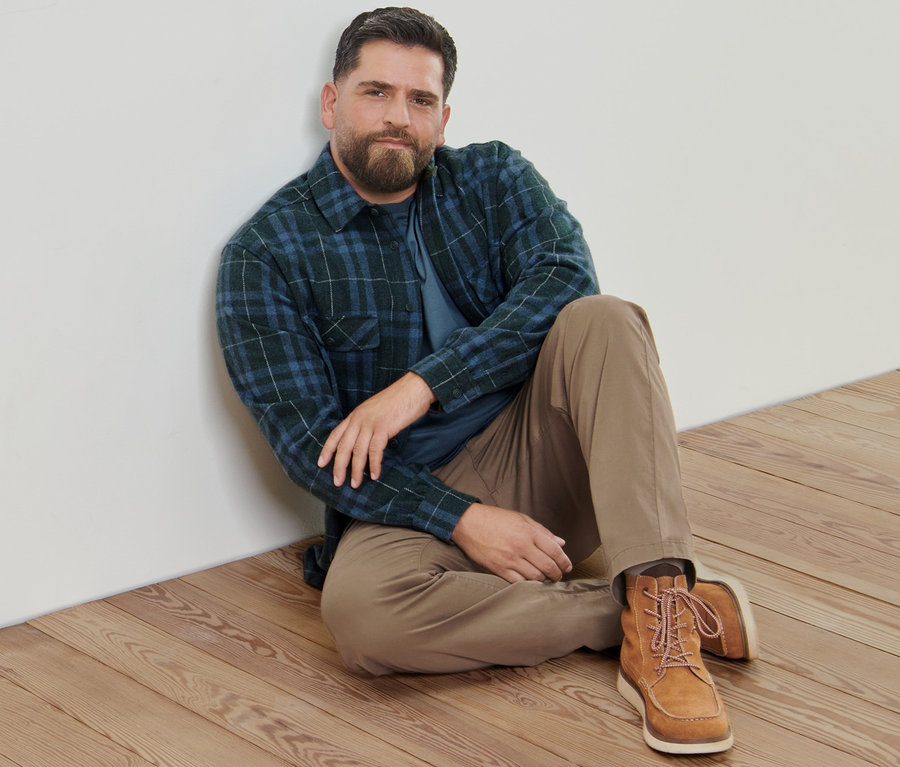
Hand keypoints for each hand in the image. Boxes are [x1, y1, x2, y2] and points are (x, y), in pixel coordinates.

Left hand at [317, 372, 435, 488]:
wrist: (413, 389)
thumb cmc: (398, 400)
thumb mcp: (375, 410)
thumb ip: (367, 423)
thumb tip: (365, 440)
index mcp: (356, 414)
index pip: (336, 434)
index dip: (327, 450)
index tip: (321, 463)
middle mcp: (359, 419)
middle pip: (344, 446)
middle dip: (339, 466)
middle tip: (337, 482)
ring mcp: (371, 423)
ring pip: (358, 451)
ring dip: (356, 470)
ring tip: (355, 483)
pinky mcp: (384, 428)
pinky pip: (375, 450)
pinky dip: (374, 464)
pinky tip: (374, 475)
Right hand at [451, 503, 572, 582]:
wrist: (468, 523)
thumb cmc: (494, 519)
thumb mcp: (521, 518)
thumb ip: (542, 531)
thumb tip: (560, 543)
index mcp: (528, 532)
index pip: (555, 550)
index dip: (565, 561)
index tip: (568, 566)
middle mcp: (521, 546)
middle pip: (548, 566)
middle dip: (557, 574)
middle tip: (559, 576)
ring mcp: (510, 559)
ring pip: (535, 577)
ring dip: (544, 580)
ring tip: (545, 579)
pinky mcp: (499, 569)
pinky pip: (519, 582)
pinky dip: (528, 584)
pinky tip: (530, 582)